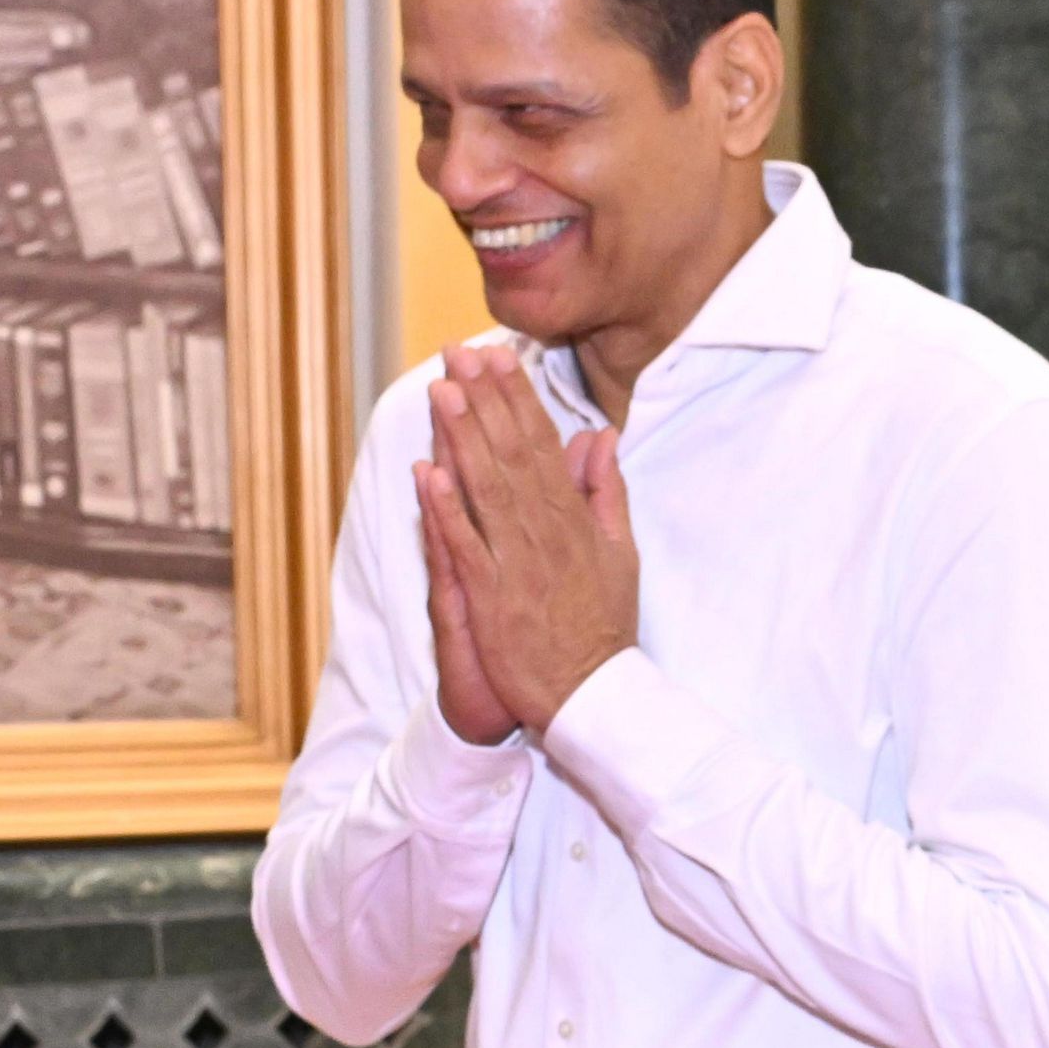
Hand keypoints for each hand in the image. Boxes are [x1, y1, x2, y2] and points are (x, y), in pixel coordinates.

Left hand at [417, 341, 635, 734]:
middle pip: (510, 454)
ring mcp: (516, 564)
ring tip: (442, 391)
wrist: (593, 694)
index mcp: (573, 518)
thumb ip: (607, 490)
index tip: (497, 357)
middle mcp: (545, 533)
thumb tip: (600, 436)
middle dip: (484, 400)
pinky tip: (428, 473)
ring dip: (462, 438)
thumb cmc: (603, 625)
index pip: (541, 444)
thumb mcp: (620, 551)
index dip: (517, 398)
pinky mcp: (491, 598)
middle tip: (460, 353)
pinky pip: (466, 546)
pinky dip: (447, 509)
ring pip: (486, 489)